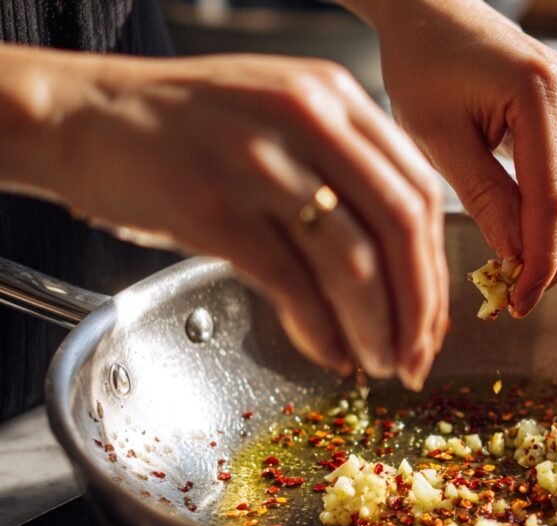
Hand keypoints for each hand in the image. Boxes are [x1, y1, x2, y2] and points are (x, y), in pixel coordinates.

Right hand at [9, 48, 445, 388]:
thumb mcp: (281, 117)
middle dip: (420, 306)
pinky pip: (290, 281)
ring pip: (353, 260)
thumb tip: (398, 266)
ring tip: (381, 362)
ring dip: (377, 325)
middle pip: (400, 226)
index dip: (436, 268)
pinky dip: (320, 329)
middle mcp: (307, 118)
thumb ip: (343, 168)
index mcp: (335, 97)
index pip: (418, 191)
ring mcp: (259, 161)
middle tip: (418, 356)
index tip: (435, 319)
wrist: (85, 113)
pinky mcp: (212, 205)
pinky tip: (330, 353)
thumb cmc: (188, 126)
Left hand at [350, 0, 556, 316]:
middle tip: (524, 298)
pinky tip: (536, 236)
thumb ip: (483, 197)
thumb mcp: (438, 138)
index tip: (518, 301)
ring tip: (529, 274)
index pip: (553, 201)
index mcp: (539, 93)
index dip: (541, 261)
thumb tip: (515, 258)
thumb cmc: (423, 68)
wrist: (434, 15)